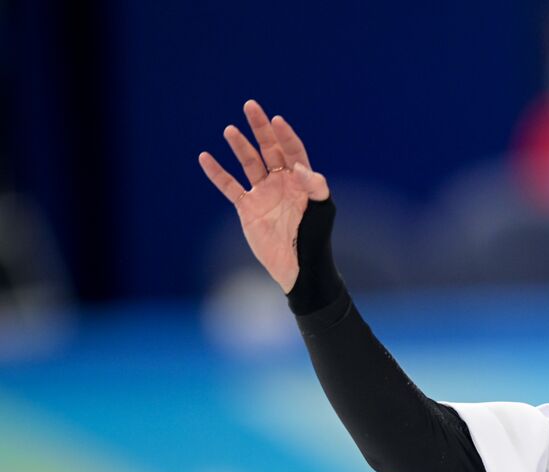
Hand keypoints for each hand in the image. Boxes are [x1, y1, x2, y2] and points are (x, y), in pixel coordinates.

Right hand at [198, 99, 330, 292]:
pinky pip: (229, 186)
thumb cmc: (315, 238)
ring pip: (249, 163)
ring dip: (240, 146)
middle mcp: (282, 183)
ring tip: (230, 130)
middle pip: (269, 149)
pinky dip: (217, 173)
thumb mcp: (322, 211)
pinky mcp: (247, 208)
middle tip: (251, 106)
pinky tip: (205, 157)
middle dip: (260, 128)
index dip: (285, 135)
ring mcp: (263, 194)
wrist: (298, 267)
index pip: (292, 150)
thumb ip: (314, 186)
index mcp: (301, 181)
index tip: (277, 120)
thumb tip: (299, 167)